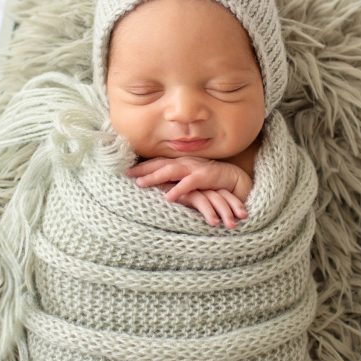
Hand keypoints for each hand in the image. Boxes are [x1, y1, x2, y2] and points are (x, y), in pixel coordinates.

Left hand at [126, 157, 251, 227]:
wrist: (235, 178)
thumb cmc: (210, 181)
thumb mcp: (189, 180)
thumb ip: (175, 182)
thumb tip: (157, 187)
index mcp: (180, 163)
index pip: (158, 163)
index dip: (142, 166)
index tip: (125, 171)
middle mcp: (185, 163)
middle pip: (160, 164)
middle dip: (143, 169)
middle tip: (127, 174)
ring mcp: (194, 169)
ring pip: (171, 171)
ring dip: (155, 177)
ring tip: (141, 183)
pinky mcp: (205, 178)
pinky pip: (189, 184)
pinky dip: (179, 190)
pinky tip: (168, 197)